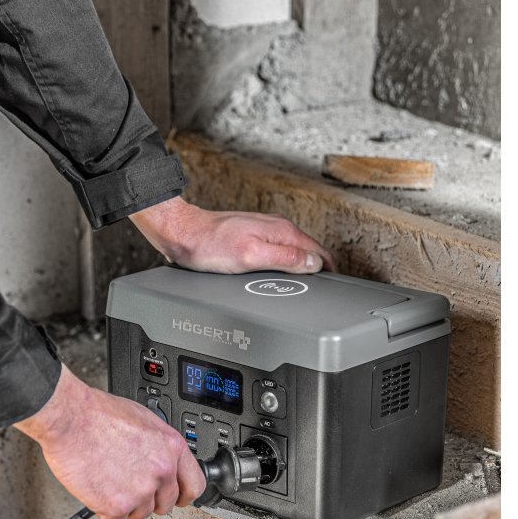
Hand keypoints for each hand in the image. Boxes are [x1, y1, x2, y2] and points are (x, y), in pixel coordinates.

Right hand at [13, 367, 206, 518]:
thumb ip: (159, 446)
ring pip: (140, 513)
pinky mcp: (117, 505)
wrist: (70, 418)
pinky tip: (97, 489)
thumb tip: (162, 460)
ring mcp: (141, 491)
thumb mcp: (144, 420)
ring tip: (109, 482)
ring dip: (126, 504)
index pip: (194, 485)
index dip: (184, 494)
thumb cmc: (99, 414)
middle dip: (150, 500)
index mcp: (172, 448)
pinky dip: (104, 509)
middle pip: (166, 504)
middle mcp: (161, 471)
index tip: (178, 497)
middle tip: (132, 488)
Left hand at [130, 196, 335, 273]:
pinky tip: (280, 277)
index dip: (329, 270)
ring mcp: (264, 231)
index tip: (334, 286)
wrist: (182, 234)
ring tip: (307, 286)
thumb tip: (313, 263)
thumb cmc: (209, 246)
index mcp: (281, 231)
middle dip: (318, 269)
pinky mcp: (252, 237)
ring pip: (293, 251)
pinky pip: (278, 252)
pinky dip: (285, 265)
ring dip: (302, 267)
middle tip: (323, 290)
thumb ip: (286, 258)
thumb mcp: (251, 257)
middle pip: (308, 251)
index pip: (319, 251)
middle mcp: (276, 227)